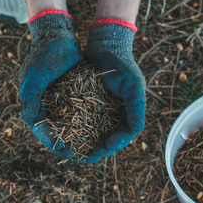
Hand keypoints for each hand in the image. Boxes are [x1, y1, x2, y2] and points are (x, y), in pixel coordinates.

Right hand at [19, 11, 82, 158]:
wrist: (57, 36)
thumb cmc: (45, 55)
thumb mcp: (35, 76)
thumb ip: (30, 97)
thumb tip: (28, 120)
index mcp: (34, 105)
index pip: (43, 131)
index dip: (55, 144)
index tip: (68, 153)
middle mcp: (46, 107)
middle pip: (58, 133)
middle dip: (71, 146)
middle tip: (86, 156)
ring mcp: (59, 102)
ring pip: (70, 126)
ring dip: (81, 138)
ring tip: (95, 149)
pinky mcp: (71, 96)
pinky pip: (80, 114)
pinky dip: (88, 123)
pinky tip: (102, 131)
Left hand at [82, 20, 145, 162]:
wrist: (106, 45)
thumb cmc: (122, 64)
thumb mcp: (132, 85)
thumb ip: (136, 107)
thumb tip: (137, 130)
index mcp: (130, 112)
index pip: (124, 134)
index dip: (115, 143)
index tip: (104, 147)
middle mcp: (116, 113)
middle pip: (108, 137)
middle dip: (98, 148)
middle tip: (85, 157)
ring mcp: (102, 108)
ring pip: (95, 131)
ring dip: (86, 142)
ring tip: (75, 152)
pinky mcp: (89, 102)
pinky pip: (83, 119)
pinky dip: (77, 127)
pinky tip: (66, 134)